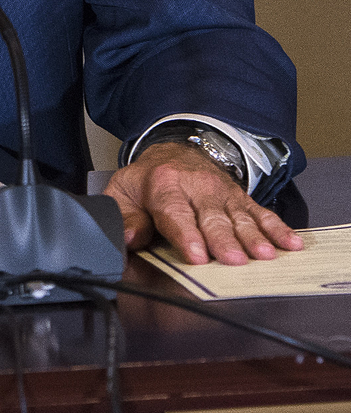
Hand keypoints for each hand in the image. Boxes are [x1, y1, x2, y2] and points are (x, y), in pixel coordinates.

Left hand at [104, 143, 303, 265]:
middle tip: (233, 259)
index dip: (186, 235)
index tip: (197, 256)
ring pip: (239, 217)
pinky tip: (290, 243)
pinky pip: (261, 214)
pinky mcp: (241, 199)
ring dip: (253, 237)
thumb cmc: (148, 181)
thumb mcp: (123, 192)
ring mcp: (222, 193)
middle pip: (211, 218)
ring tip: (265, 255)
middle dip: (223, 240)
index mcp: (163, 185)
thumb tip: (128, 238)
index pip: (175, 213)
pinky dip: (277, 228)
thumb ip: (125, 217)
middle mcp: (197, 187)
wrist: (174, 153)